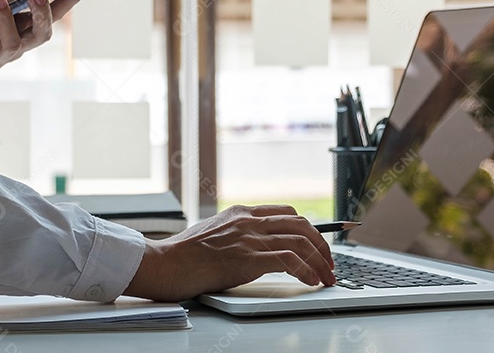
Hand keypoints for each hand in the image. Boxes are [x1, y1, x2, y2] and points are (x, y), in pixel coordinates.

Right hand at [122, 204, 335, 301]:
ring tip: (327, 278)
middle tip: (330, 265)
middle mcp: (247, 221)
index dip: (311, 229)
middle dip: (323, 246)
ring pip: (301, 241)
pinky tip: (310, 281)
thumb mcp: (212, 235)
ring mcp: (247, 238)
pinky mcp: (246, 258)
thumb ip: (234, 235)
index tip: (321, 245)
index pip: (287, 213)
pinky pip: (289, 259)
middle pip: (302, 224)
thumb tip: (254, 249)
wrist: (163, 263)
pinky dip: (306, 270)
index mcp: (239, 213)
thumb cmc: (182, 256)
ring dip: (321, 262)